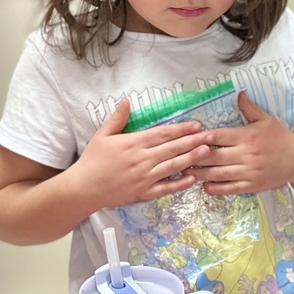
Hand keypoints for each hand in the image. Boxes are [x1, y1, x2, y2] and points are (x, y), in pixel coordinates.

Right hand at [70, 97, 209, 207]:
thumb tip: (127, 100)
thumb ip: (118, 118)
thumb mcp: (102, 135)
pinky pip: (165, 188)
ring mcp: (144, 177)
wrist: (82, 189)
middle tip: (211, 136)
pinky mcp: (143, 193)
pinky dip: (179, 184)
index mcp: (133, 143)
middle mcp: (142, 159)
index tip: (196, 125)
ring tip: (207, 152)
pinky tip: (192, 178)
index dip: (182, 129)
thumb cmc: (92, 161)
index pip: (163, 134)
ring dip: (191, 158)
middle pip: (173, 148)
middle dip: (194, 141)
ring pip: (173, 166)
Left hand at [187, 92, 293, 194]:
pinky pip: (229, 188)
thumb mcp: (267, 120)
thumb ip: (250, 108)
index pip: (219, 136)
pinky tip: (205, 185)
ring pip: (218, 174)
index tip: (188, 138)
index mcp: (248, 136)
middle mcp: (247, 154)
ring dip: (200, 173)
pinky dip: (215, 188)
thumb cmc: (281, 138)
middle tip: (179, 156)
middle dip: (195, 157)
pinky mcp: (252, 185)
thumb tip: (239, 93)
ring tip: (186, 171)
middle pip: (214, 156)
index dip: (201, 138)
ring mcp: (249, 171)